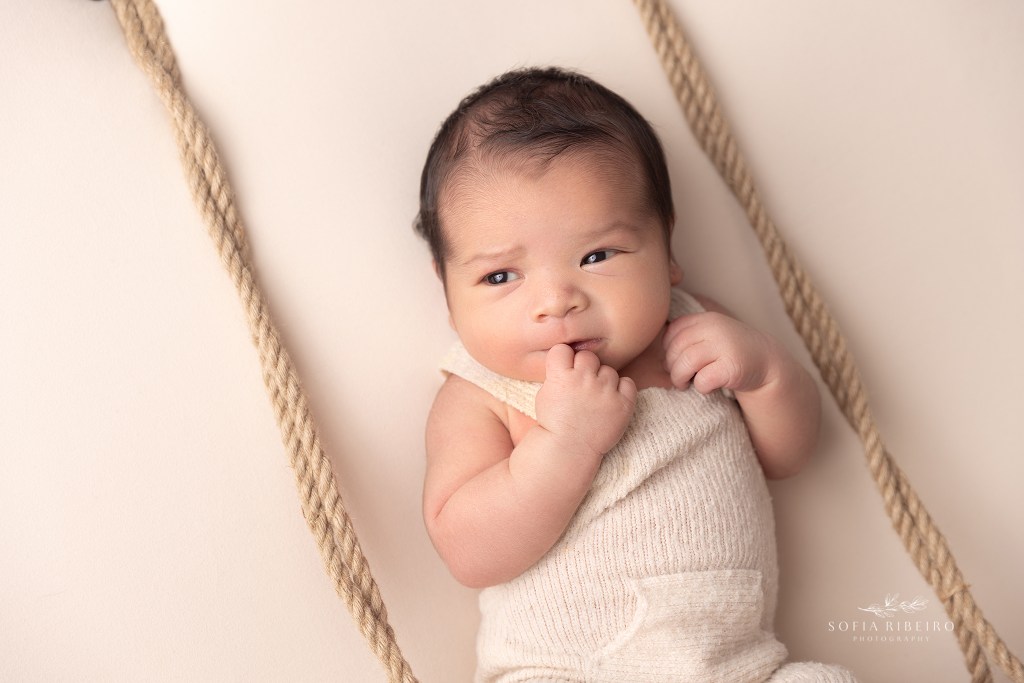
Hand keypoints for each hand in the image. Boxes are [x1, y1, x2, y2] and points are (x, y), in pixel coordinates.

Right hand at [534, 345, 636, 456]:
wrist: (569, 450)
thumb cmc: (554, 422)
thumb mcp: (545, 393)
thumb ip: (557, 372)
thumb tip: (570, 355)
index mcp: (561, 377)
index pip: (563, 349)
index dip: (564, 359)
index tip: (564, 371)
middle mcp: (584, 380)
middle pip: (588, 357)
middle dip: (585, 368)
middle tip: (581, 386)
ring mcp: (605, 391)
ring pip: (608, 370)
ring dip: (603, 380)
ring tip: (595, 399)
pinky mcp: (623, 404)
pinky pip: (628, 383)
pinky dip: (621, 389)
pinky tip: (611, 400)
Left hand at [662, 312, 779, 394]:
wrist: (766, 362)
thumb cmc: (728, 351)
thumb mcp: (708, 335)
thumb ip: (686, 336)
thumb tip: (655, 349)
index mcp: (705, 319)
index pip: (671, 333)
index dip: (668, 350)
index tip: (675, 360)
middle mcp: (714, 328)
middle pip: (675, 350)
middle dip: (672, 368)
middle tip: (680, 377)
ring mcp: (724, 346)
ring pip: (685, 364)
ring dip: (680, 379)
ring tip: (687, 383)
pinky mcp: (732, 367)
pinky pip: (702, 380)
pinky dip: (701, 387)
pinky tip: (709, 386)